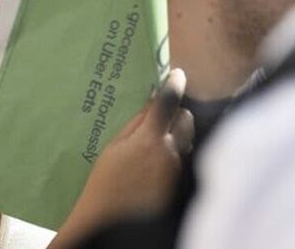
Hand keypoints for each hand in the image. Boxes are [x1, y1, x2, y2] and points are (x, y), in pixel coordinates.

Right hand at [54, 69, 194, 244]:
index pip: (168, 102)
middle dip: (177, 113)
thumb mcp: (114, 147)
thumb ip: (135, 124)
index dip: (174, 85)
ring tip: (159, 140)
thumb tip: (151, 104)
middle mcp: (172, 152)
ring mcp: (180, 168)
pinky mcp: (183, 182)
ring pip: (189, 138)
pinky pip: (186, 157)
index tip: (177, 75)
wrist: (112, 219)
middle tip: (161, 115)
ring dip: (178, 133)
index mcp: (150, 139)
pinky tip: (160, 160)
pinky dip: (178, 152)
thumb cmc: (106, 182)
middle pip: (186, 118)